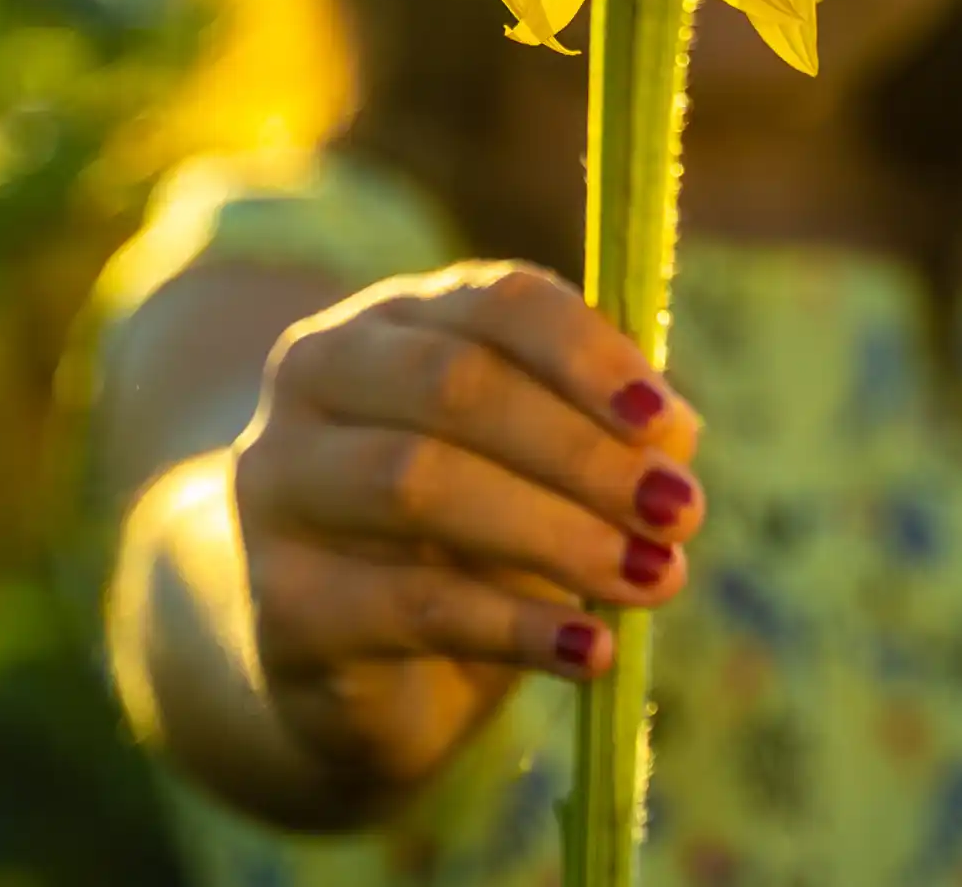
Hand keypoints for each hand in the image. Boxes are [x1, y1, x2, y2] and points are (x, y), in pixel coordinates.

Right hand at [231, 260, 702, 790]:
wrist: (335, 659)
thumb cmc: (459, 532)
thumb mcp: (535, 464)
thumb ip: (602, 430)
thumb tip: (675, 434)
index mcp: (394, 318)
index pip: (495, 301)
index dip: (587, 356)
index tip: (668, 421)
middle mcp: (318, 375)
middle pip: (455, 385)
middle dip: (582, 451)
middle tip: (681, 511)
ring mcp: (282, 483)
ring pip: (419, 484)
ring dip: (556, 532)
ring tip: (655, 579)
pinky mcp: (280, 601)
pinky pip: (408, 605)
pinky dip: (516, 626)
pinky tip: (591, 650)